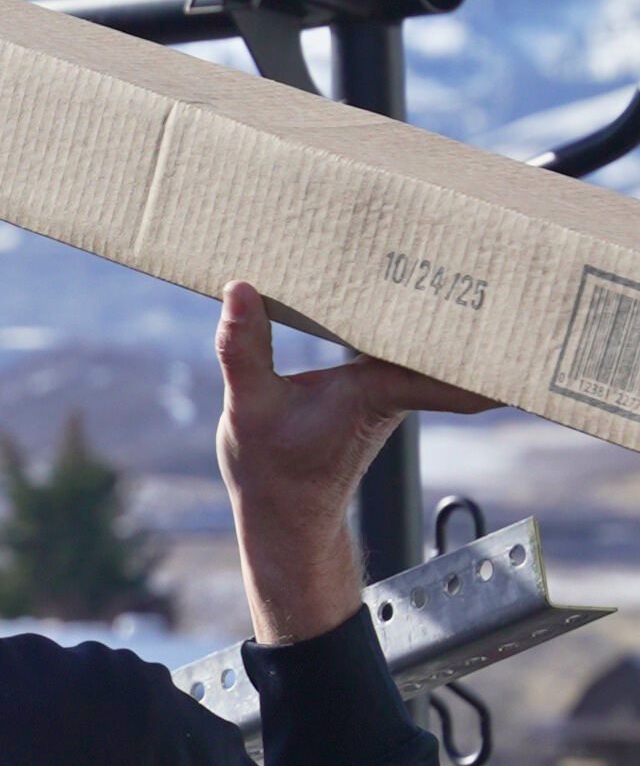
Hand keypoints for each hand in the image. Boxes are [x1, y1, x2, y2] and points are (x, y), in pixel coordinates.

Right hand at [214, 281, 489, 646]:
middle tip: (496, 252)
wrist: (286, 514)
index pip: (459, 369)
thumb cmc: (272, 470)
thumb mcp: (248, 407)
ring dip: (451, 306)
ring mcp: (395, 386)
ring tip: (462, 252)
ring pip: (439, 340)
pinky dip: (419, 317)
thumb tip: (240, 289)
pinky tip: (413, 282)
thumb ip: (243, 348)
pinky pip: (413, 344)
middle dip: (481, 303)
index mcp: (380, 390)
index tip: (525, 312)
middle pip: (458, 341)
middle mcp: (399, 386)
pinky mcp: (382, 385)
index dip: (497, 344)